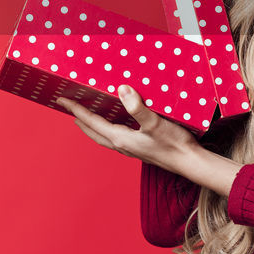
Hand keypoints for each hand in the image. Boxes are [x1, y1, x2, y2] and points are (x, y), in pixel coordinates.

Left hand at [57, 86, 243, 194]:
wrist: (190, 163)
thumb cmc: (174, 144)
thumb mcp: (155, 122)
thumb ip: (137, 107)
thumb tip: (121, 90)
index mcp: (121, 139)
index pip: (92, 122)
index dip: (77, 110)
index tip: (63, 100)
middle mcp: (122, 145)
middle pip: (93, 132)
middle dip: (80, 119)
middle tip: (69, 108)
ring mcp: (131, 148)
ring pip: (104, 136)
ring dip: (92, 126)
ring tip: (86, 115)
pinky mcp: (140, 148)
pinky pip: (116, 137)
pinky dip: (108, 128)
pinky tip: (115, 122)